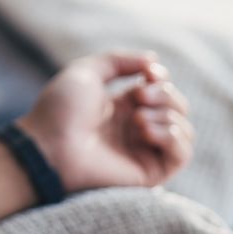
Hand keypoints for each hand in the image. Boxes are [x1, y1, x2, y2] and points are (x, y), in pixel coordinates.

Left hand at [15, 50, 193, 193]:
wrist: (49, 146)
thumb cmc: (60, 110)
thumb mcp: (87, 72)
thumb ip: (118, 60)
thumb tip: (154, 62)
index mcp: (123, 106)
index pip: (162, 89)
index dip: (161, 78)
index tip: (148, 73)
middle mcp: (137, 129)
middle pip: (178, 107)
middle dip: (166, 95)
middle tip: (139, 97)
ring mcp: (144, 151)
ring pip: (184, 130)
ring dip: (168, 116)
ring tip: (138, 119)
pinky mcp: (150, 173)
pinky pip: (182, 155)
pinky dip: (173, 137)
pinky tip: (147, 131)